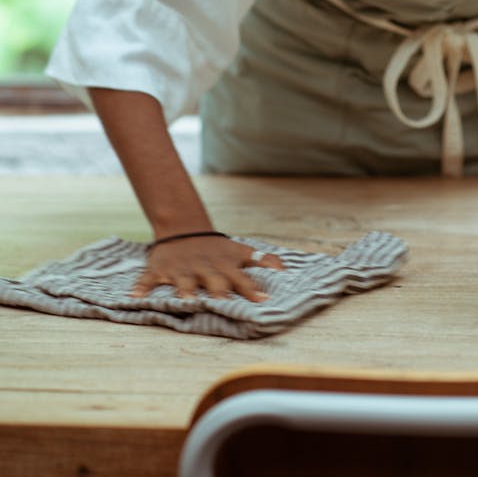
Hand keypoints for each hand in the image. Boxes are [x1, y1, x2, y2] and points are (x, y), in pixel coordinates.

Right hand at [131, 236, 284, 300]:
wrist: (184, 229)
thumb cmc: (217, 247)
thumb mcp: (240, 250)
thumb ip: (262, 261)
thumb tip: (286, 270)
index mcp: (225, 266)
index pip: (242, 279)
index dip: (252, 289)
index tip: (264, 301)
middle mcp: (205, 270)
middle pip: (214, 282)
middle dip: (219, 291)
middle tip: (224, 302)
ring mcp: (182, 270)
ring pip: (183, 282)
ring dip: (185, 291)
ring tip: (186, 301)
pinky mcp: (161, 270)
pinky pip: (149, 279)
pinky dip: (142, 287)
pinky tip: (135, 297)